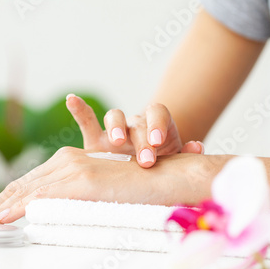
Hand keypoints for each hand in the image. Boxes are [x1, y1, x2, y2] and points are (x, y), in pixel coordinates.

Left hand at [0, 147, 207, 223]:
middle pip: (22, 184)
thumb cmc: (135, 185)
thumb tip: (54, 208)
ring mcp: (73, 168)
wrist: (165, 176)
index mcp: (68, 160)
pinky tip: (2, 220)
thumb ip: (75, 192)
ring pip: (26, 191)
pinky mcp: (82, 181)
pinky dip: (17, 209)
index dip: (7, 197)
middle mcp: (66, 160)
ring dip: (0, 209)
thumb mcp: (98, 187)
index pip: (29, 180)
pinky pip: (42, 197)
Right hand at [65, 94, 203, 167]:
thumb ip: (185, 153)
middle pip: (138, 120)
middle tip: (146, 160)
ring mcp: (114, 131)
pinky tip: (71, 98)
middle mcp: (135, 123)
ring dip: (115, 126)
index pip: (158, 114)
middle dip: (141, 138)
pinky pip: (86, 120)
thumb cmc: (161, 165)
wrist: (143, 170)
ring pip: (114, 116)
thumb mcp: (175, 160)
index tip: (158, 143)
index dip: (158, 125)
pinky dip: (78, 109)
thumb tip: (198, 147)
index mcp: (157, 125)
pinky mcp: (94, 140)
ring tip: (116, 141)